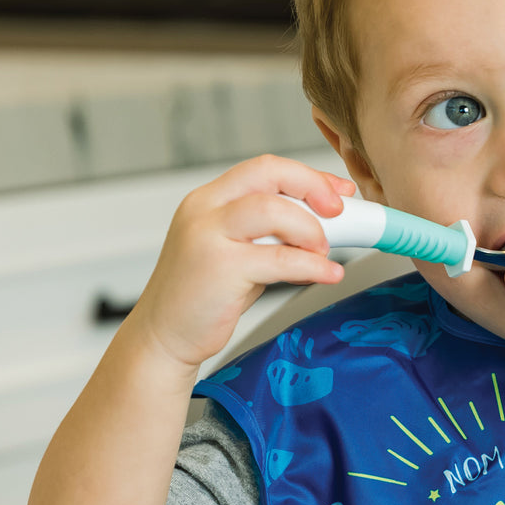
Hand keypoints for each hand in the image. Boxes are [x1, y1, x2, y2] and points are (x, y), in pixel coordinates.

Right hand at [131, 154, 354, 370]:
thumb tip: (322, 228)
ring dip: (311, 229)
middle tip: (340, 213)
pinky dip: (312, 266)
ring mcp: (208, 236)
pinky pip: (279, 259)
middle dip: (313, 187)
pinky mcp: (220, 269)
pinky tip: (329, 274)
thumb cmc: (204, 297)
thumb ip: (270, 236)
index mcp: (210, 200)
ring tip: (324, 253)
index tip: (340, 191)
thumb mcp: (237, 254)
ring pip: (273, 210)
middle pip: (268, 173)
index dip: (308, 176)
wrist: (164, 335)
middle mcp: (204, 209)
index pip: (265, 169)